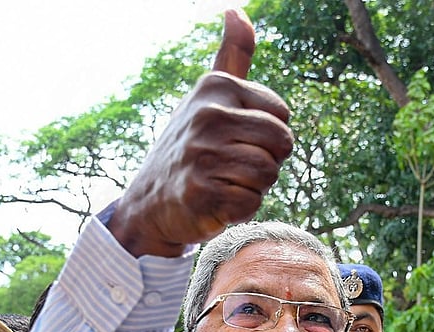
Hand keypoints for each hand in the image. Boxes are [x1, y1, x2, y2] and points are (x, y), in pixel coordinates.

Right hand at [109, 9, 293, 256]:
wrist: (150, 202)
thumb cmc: (191, 145)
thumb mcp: (209, 95)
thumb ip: (233, 56)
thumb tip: (236, 10)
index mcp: (216, 87)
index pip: (282, 116)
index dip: (269, 136)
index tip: (238, 139)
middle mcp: (208, 115)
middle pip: (282, 144)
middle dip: (266, 161)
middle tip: (232, 165)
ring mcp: (202, 153)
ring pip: (268, 174)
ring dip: (253, 186)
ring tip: (224, 181)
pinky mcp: (201, 192)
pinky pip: (251, 202)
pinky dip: (239, 209)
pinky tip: (216, 202)